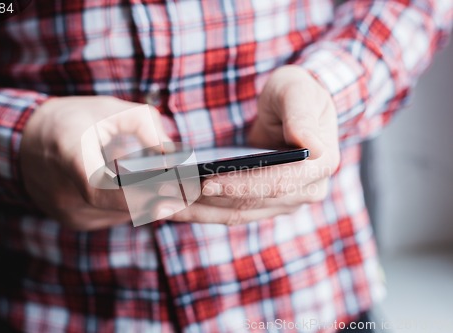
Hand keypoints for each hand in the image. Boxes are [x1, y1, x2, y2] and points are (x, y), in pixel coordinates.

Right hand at [20, 96, 171, 230]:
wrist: (23, 143)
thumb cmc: (70, 119)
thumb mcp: (108, 109)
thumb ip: (146, 125)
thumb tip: (176, 154)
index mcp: (66, 154)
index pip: (99, 188)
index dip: (137, 196)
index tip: (174, 196)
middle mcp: (62, 193)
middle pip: (122, 206)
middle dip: (164, 199)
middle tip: (200, 192)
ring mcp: (67, 213)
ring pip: (123, 214)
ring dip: (154, 202)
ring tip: (183, 188)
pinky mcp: (75, 222)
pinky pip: (115, 216)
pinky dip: (138, 205)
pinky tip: (156, 192)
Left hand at [154, 65, 339, 224]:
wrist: (292, 108)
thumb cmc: (295, 92)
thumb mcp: (297, 91)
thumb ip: (302, 115)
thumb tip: (313, 146)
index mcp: (320, 165)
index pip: (277, 183)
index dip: (241, 185)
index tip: (206, 182)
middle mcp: (306, 191)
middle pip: (251, 203)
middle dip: (208, 200)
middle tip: (168, 193)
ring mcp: (285, 201)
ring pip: (237, 214)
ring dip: (198, 211)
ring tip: (160, 204)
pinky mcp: (264, 204)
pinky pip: (231, 212)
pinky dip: (201, 211)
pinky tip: (172, 206)